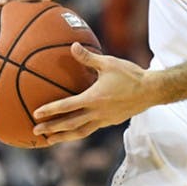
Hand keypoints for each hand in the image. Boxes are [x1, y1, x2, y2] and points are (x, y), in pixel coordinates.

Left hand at [32, 43, 155, 143]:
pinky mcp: (111, 121)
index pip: (67, 106)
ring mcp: (104, 119)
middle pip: (70, 124)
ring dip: (64, 136)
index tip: (36, 114)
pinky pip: (91, 128)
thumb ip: (89, 57)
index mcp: (94, 98)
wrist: (151, 90)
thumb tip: (73, 46)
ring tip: (51, 139)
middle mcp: (97, 112)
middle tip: (35, 131)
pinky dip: (80, 131)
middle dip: (52, 128)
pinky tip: (76, 130)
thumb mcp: (109, 63)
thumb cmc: (130, 74)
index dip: (51, 110)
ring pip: (80, 132)